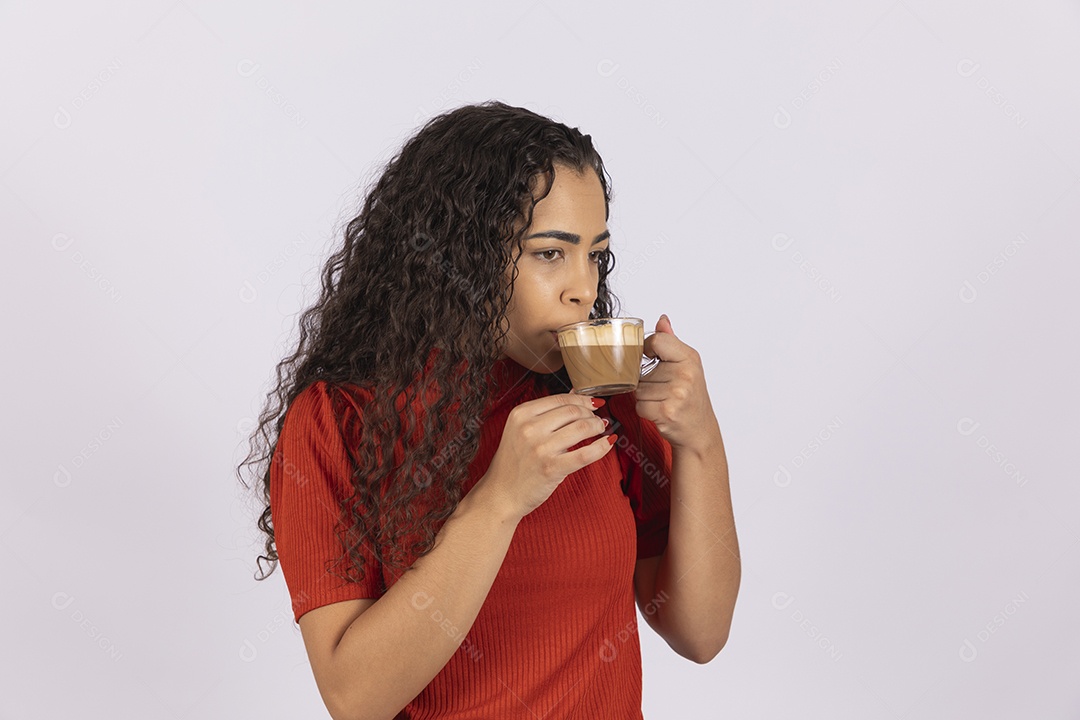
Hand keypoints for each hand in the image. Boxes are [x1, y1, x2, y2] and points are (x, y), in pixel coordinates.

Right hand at [476, 392, 613, 521]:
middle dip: (591, 415)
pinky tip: (608, 443)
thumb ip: (547, 412)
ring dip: (597, 427)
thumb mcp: (521, 429)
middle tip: (598, 421)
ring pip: (582, 428)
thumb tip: (575, 394)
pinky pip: (585, 453)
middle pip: (573, 412)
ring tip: (601, 430)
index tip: (594, 404)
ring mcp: (540, 448)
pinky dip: (602, 447)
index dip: (582, 400)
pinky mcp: (551, 468)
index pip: (561, 399)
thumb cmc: (514, 462)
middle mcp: (529, 428)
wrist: (500, 494)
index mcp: (521, 414)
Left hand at [636, 314, 720, 452]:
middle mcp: (686, 374)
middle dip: (647, 381)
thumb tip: (662, 320)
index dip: (647, 349)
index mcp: (689, 357)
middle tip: (665, 389)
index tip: (651, 358)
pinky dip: (645, 410)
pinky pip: (639, 405)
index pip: (656, 340)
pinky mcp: (667, 411)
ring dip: (645, 397)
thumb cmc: (690, 397)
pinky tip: (660, 411)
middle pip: (641, 369)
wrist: (699, 430)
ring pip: (638, 389)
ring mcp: (677, 393)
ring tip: (663, 400)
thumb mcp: (686, 365)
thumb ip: (671, 341)